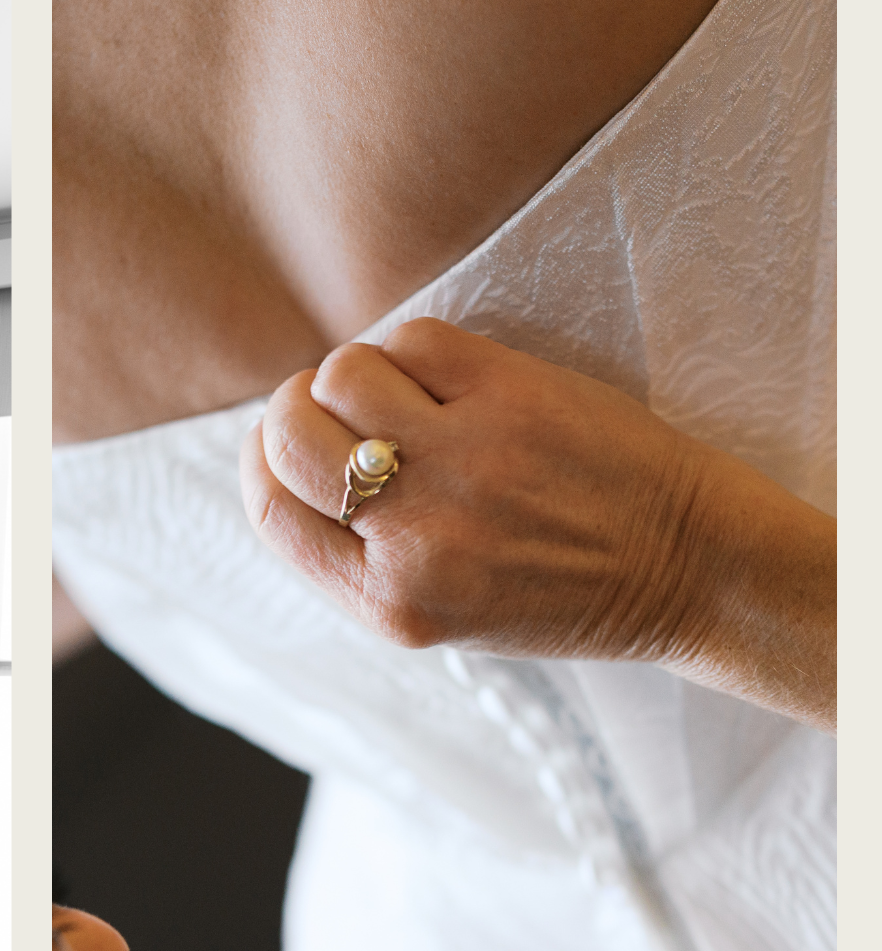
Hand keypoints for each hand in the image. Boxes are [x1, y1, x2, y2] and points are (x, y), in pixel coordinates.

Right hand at [239, 319, 834, 729]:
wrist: (688, 570)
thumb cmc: (560, 590)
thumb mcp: (435, 610)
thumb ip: (357, 556)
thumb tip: (284, 459)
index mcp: (388, 603)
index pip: (271, 511)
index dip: (262, 460)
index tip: (281, 442)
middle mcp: (415, 540)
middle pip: (289, 437)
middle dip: (295, 408)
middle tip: (332, 408)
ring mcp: (463, 463)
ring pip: (340, 377)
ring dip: (355, 372)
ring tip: (399, 392)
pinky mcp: (511, 397)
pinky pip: (410, 340)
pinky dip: (413, 348)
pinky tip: (451, 378)